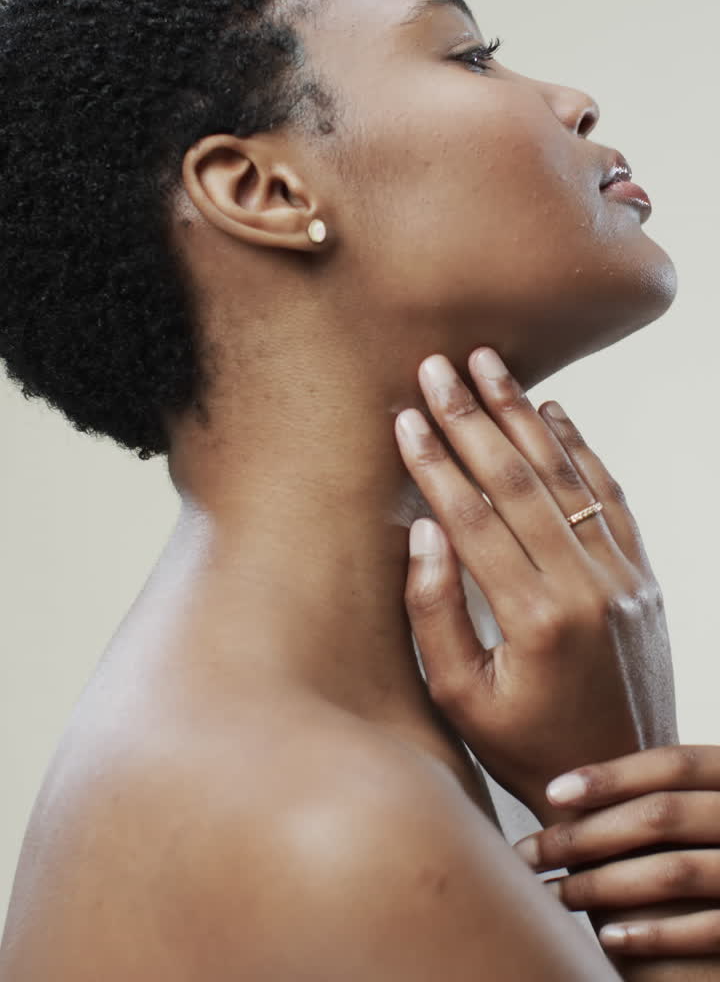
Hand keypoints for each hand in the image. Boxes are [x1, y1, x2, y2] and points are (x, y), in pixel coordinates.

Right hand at [394, 347, 677, 823]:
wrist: (620, 774)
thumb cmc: (527, 745)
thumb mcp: (461, 699)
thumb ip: (435, 614)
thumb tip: (420, 531)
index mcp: (533, 619)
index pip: (472, 517)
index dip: (434, 461)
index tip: (404, 415)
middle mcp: (584, 587)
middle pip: (517, 480)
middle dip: (471, 417)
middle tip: (439, 365)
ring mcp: (621, 577)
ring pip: (566, 475)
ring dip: (524, 414)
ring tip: (490, 364)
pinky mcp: (643, 575)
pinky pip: (610, 495)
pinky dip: (583, 448)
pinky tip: (556, 410)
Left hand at [513, 746, 719, 959]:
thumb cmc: (717, 846)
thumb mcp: (709, 808)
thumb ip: (670, 798)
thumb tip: (571, 792)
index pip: (673, 764)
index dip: (612, 775)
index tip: (553, 793)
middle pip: (662, 815)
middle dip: (586, 834)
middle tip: (527, 852)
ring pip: (674, 871)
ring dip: (603, 885)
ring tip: (554, 895)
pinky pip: (706, 930)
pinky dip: (653, 935)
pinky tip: (607, 938)